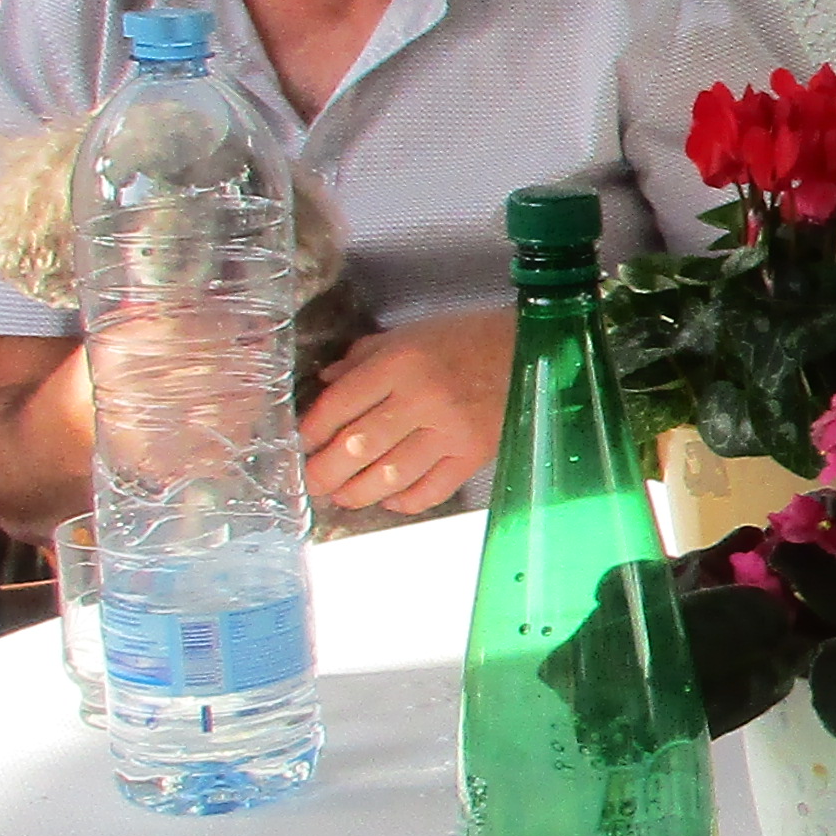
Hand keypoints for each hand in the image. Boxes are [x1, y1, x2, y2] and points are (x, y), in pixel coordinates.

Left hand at [298, 310, 511, 515]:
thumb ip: (365, 356)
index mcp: (401, 363)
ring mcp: (450, 431)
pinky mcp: (474, 454)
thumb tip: (327, 382)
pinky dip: (406, 501)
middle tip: (312, 483)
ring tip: (343, 496)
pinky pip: (432, 489)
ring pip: (391, 474)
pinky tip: (391, 500)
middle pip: (359, 446)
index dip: (313, 430)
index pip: (341, 403)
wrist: (534, 350)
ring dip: (359, 492)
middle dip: (326, 471)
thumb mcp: (411, 333)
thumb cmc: (467, 339)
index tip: (301, 444)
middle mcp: (422, 398)